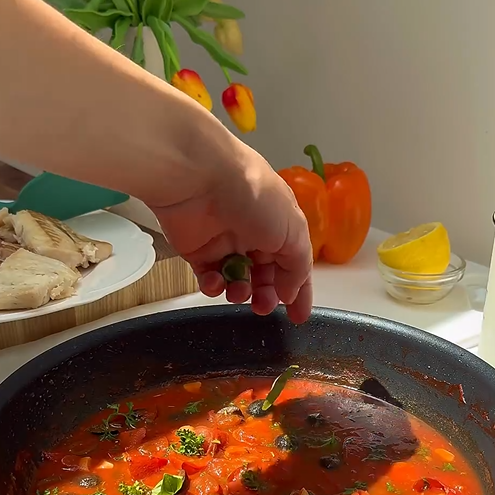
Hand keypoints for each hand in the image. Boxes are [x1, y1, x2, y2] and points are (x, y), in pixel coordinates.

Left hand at [151, 142, 312, 323]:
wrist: (200, 178)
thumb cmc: (253, 195)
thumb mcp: (294, 231)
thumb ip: (298, 266)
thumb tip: (289, 291)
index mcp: (281, 224)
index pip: (294, 263)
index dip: (298, 290)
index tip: (298, 316)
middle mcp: (254, 232)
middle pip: (264, 276)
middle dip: (266, 295)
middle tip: (263, 307)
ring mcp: (225, 241)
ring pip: (237, 280)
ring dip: (241, 292)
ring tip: (239, 293)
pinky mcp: (197, 249)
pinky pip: (209, 277)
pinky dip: (214, 285)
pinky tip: (215, 282)